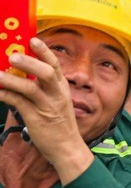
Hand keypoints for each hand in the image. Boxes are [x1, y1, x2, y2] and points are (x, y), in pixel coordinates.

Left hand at [0, 42, 93, 181]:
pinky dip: (6, 95)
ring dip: (11, 79)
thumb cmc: (59, 124)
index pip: (55, 65)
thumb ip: (42, 89)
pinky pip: (19, 104)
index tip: (32, 39)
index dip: (44, 51)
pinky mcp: (36, 118)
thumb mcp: (55, 102)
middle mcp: (56, 94)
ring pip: (29, 88)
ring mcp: (47, 106)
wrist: (67, 147)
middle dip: (30, 62)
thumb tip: (20, 77)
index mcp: (62, 88)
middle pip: (47, 72)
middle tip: (12, 54)